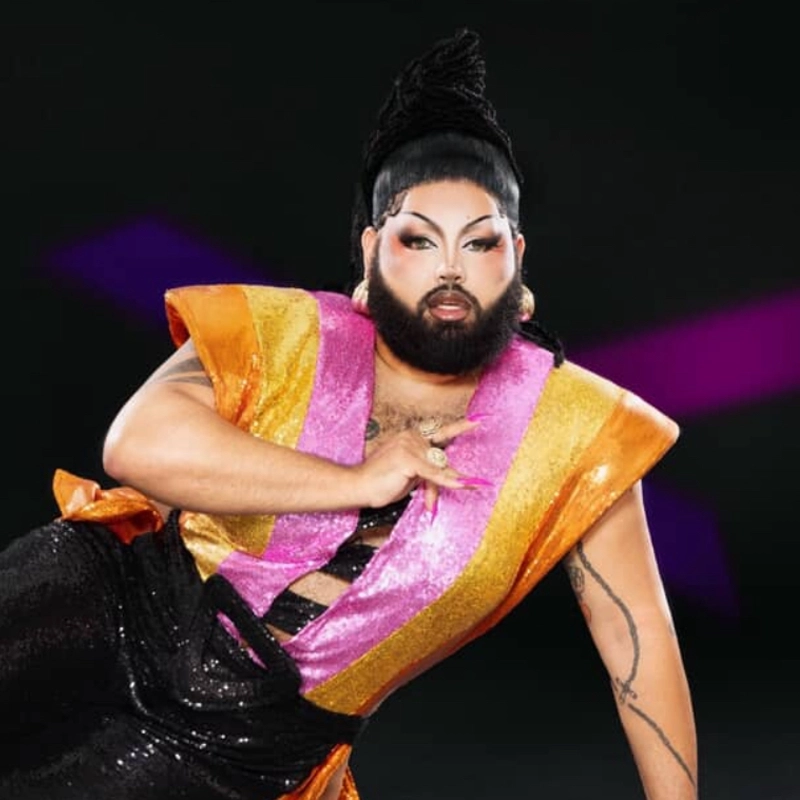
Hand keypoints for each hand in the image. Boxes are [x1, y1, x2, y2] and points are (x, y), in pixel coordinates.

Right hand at [350, 417, 481, 510]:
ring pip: (438, 468)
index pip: (442, 432)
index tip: (480, 419)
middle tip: (431, 501)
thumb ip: (430, 475)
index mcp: (412, 436)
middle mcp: (412, 436)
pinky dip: (447, 481)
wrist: (358, 486)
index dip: (462, 427)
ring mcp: (409, 445)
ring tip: (429, 503)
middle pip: (440, 460)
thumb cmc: (381, 482)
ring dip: (436, 488)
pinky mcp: (408, 459)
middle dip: (439, 482)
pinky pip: (433, 474)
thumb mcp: (411, 477)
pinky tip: (464, 484)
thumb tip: (453, 482)